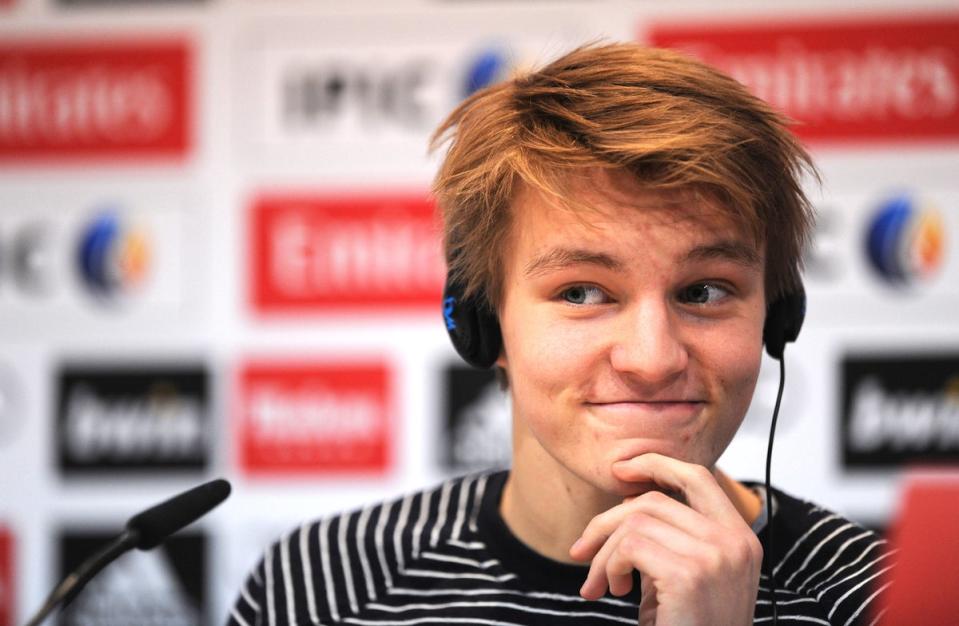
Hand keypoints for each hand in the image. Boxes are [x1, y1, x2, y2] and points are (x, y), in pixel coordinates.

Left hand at [568, 453, 762, 625]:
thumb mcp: (686, 577)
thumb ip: (669, 539)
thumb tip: (622, 507)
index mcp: (741, 538)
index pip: (698, 477)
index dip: (655, 464)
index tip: (620, 471)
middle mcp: (735, 542)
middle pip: (654, 498)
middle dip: (607, 519)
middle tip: (580, 549)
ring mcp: (716, 556)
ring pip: (635, 521)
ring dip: (603, 553)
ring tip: (599, 584)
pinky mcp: (690, 574)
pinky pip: (629, 547)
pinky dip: (609, 566)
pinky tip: (614, 591)